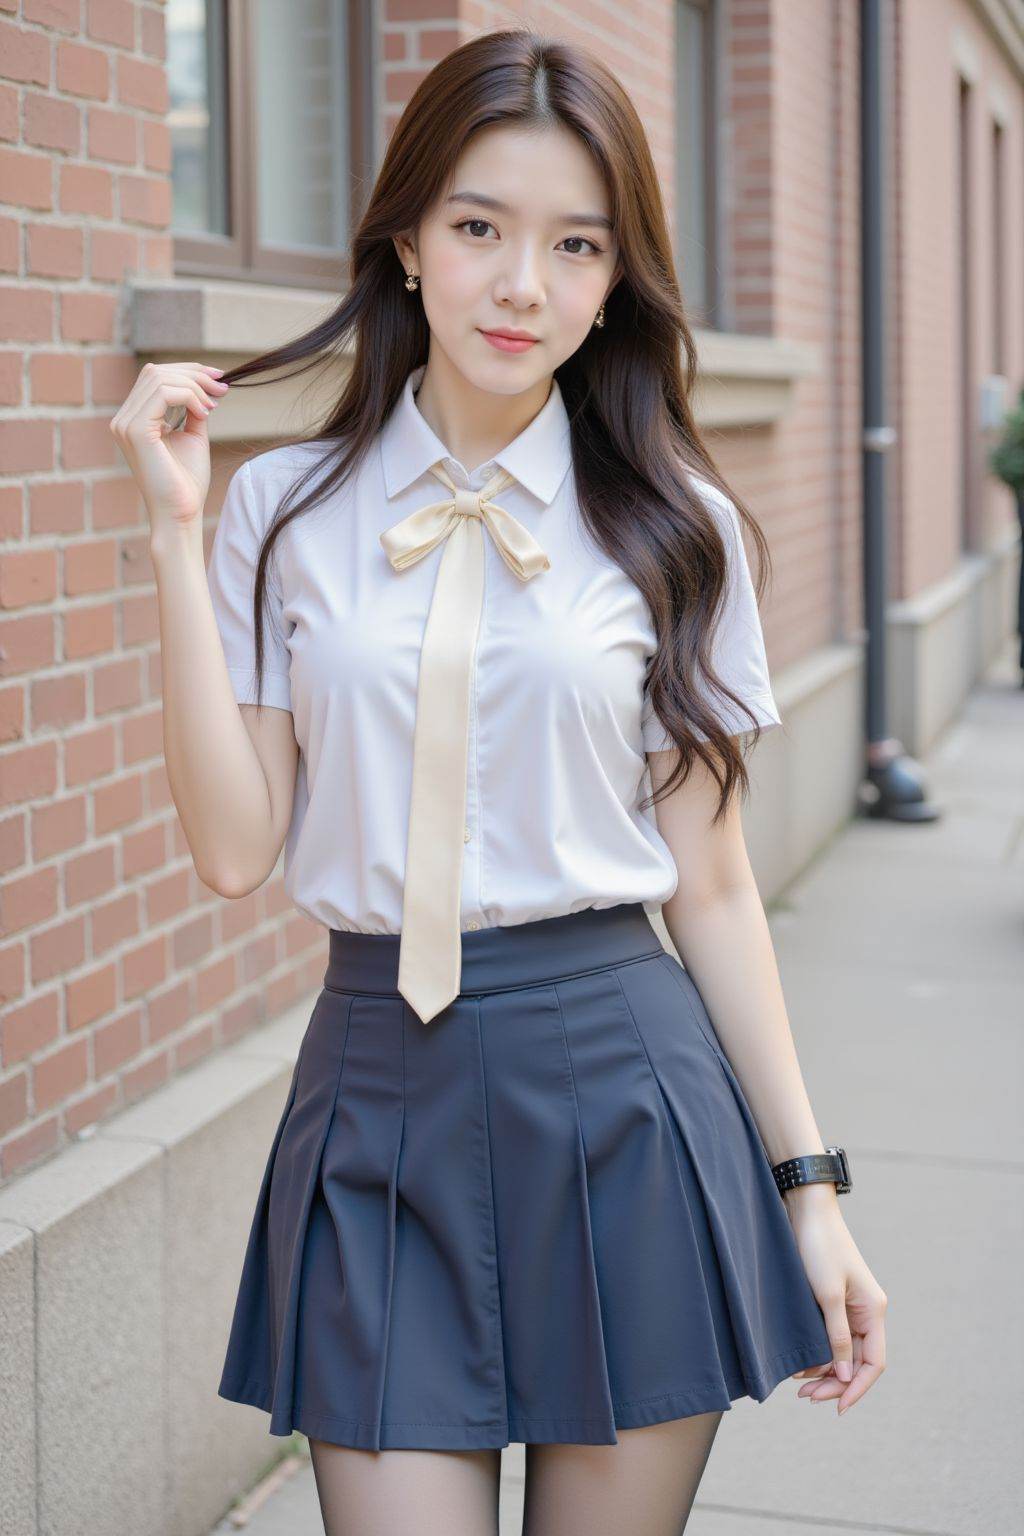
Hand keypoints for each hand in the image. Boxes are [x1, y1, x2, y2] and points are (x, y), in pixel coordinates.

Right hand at [108, 361, 230, 536]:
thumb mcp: (192, 435)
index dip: (188, 371)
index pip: (155, 377)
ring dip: (194, 386)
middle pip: (156, 371)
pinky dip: (189, 396)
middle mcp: (123, 419)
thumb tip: (206, 384)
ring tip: (213, 405)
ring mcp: (125, 424)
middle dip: (194, 374)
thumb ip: (193, 408)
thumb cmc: (187, 481)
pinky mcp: (135, 431)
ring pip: (159, 378)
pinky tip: (204, 413)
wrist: (182, 513)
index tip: (219, 379)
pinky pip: (163, 394)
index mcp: (134, 420)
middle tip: (222, 387)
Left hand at [784, 1191, 887, 1415]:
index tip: (837, 1408)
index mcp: (873, 1311)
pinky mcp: (831, 1300)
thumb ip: (838, 1337)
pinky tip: (800, 1362)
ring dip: (824, 1370)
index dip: (857, 1388)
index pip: (873, 1363)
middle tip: (806, 1397)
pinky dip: (818, 1352)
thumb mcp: (827, 1295)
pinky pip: (830, 1337)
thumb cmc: (819, 1248)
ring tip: (799, 1383)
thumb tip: (846, 1377)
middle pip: (857, 1361)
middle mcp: (866, 1312)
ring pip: (842, 1352)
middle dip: (835, 1383)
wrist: (806, 1210)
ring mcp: (849, 1307)